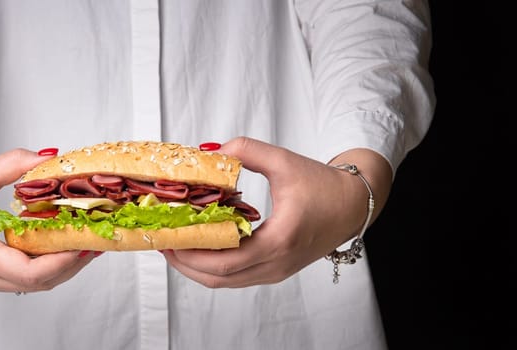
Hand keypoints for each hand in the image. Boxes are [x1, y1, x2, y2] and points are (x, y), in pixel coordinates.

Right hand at [0, 148, 97, 292]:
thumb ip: (14, 164)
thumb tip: (49, 156)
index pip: (30, 272)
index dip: (62, 261)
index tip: (83, 243)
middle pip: (37, 284)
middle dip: (71, 265)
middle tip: (95, 242)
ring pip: (32, 286)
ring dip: (61, 269)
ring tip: (84, 245)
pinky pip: (23, 282)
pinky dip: (46, 269)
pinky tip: (60, 249)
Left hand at [161, 137, 391, 286]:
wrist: (354, 204)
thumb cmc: (324, 185)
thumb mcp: (284, 161)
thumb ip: (246, 150)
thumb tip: (211, 152)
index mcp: (279, 240)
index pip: (225, 261)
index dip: (190, 254)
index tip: (167, 239)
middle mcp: (277, 263)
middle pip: (218, 278)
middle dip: (184, 263)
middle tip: (162, 242)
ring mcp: (276, 271)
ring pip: (226, 282)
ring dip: (196, 267)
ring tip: (174, 245)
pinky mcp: (275, 269)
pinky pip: (236, 276)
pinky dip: (213, 266)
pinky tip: (199, 247)